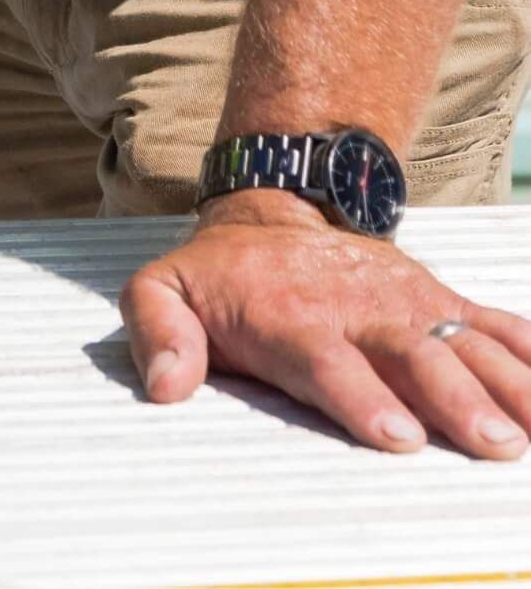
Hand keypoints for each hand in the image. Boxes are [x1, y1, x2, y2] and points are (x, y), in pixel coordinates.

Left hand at [123, 190, 530, 457]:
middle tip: (493, 443)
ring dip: (509, 386)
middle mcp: (361, 314)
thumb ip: (158, 333)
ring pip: (468, 345)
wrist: (274, 210)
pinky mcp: (443, 301)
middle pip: (414, 360)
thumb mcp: (163, 288)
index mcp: (292, 321)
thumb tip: (165, 387)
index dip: (363, 400)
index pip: (329, 365)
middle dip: (456, 401)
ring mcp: (410, 305)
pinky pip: (500, 325)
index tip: (398, 437)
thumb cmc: (218, 275)